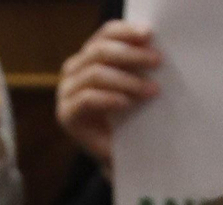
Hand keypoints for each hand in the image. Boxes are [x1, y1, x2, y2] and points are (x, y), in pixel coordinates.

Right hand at [56, 22, 160, 169]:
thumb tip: (151, 43)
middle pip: (100, 51)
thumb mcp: (133, 83)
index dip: (126, 31)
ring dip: (126, 81)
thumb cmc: (128, 116)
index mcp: (88, 56)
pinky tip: (126, 104)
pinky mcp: (66, 115)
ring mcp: (66, 92)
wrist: (118, 155)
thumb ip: (135, 63)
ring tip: (149, 90)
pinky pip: (87, 99)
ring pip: (95, 74)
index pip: (105, 34)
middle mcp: (73, 70)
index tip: (149, 34)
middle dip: (131, 55)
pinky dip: (109, 99)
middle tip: (156, 62)